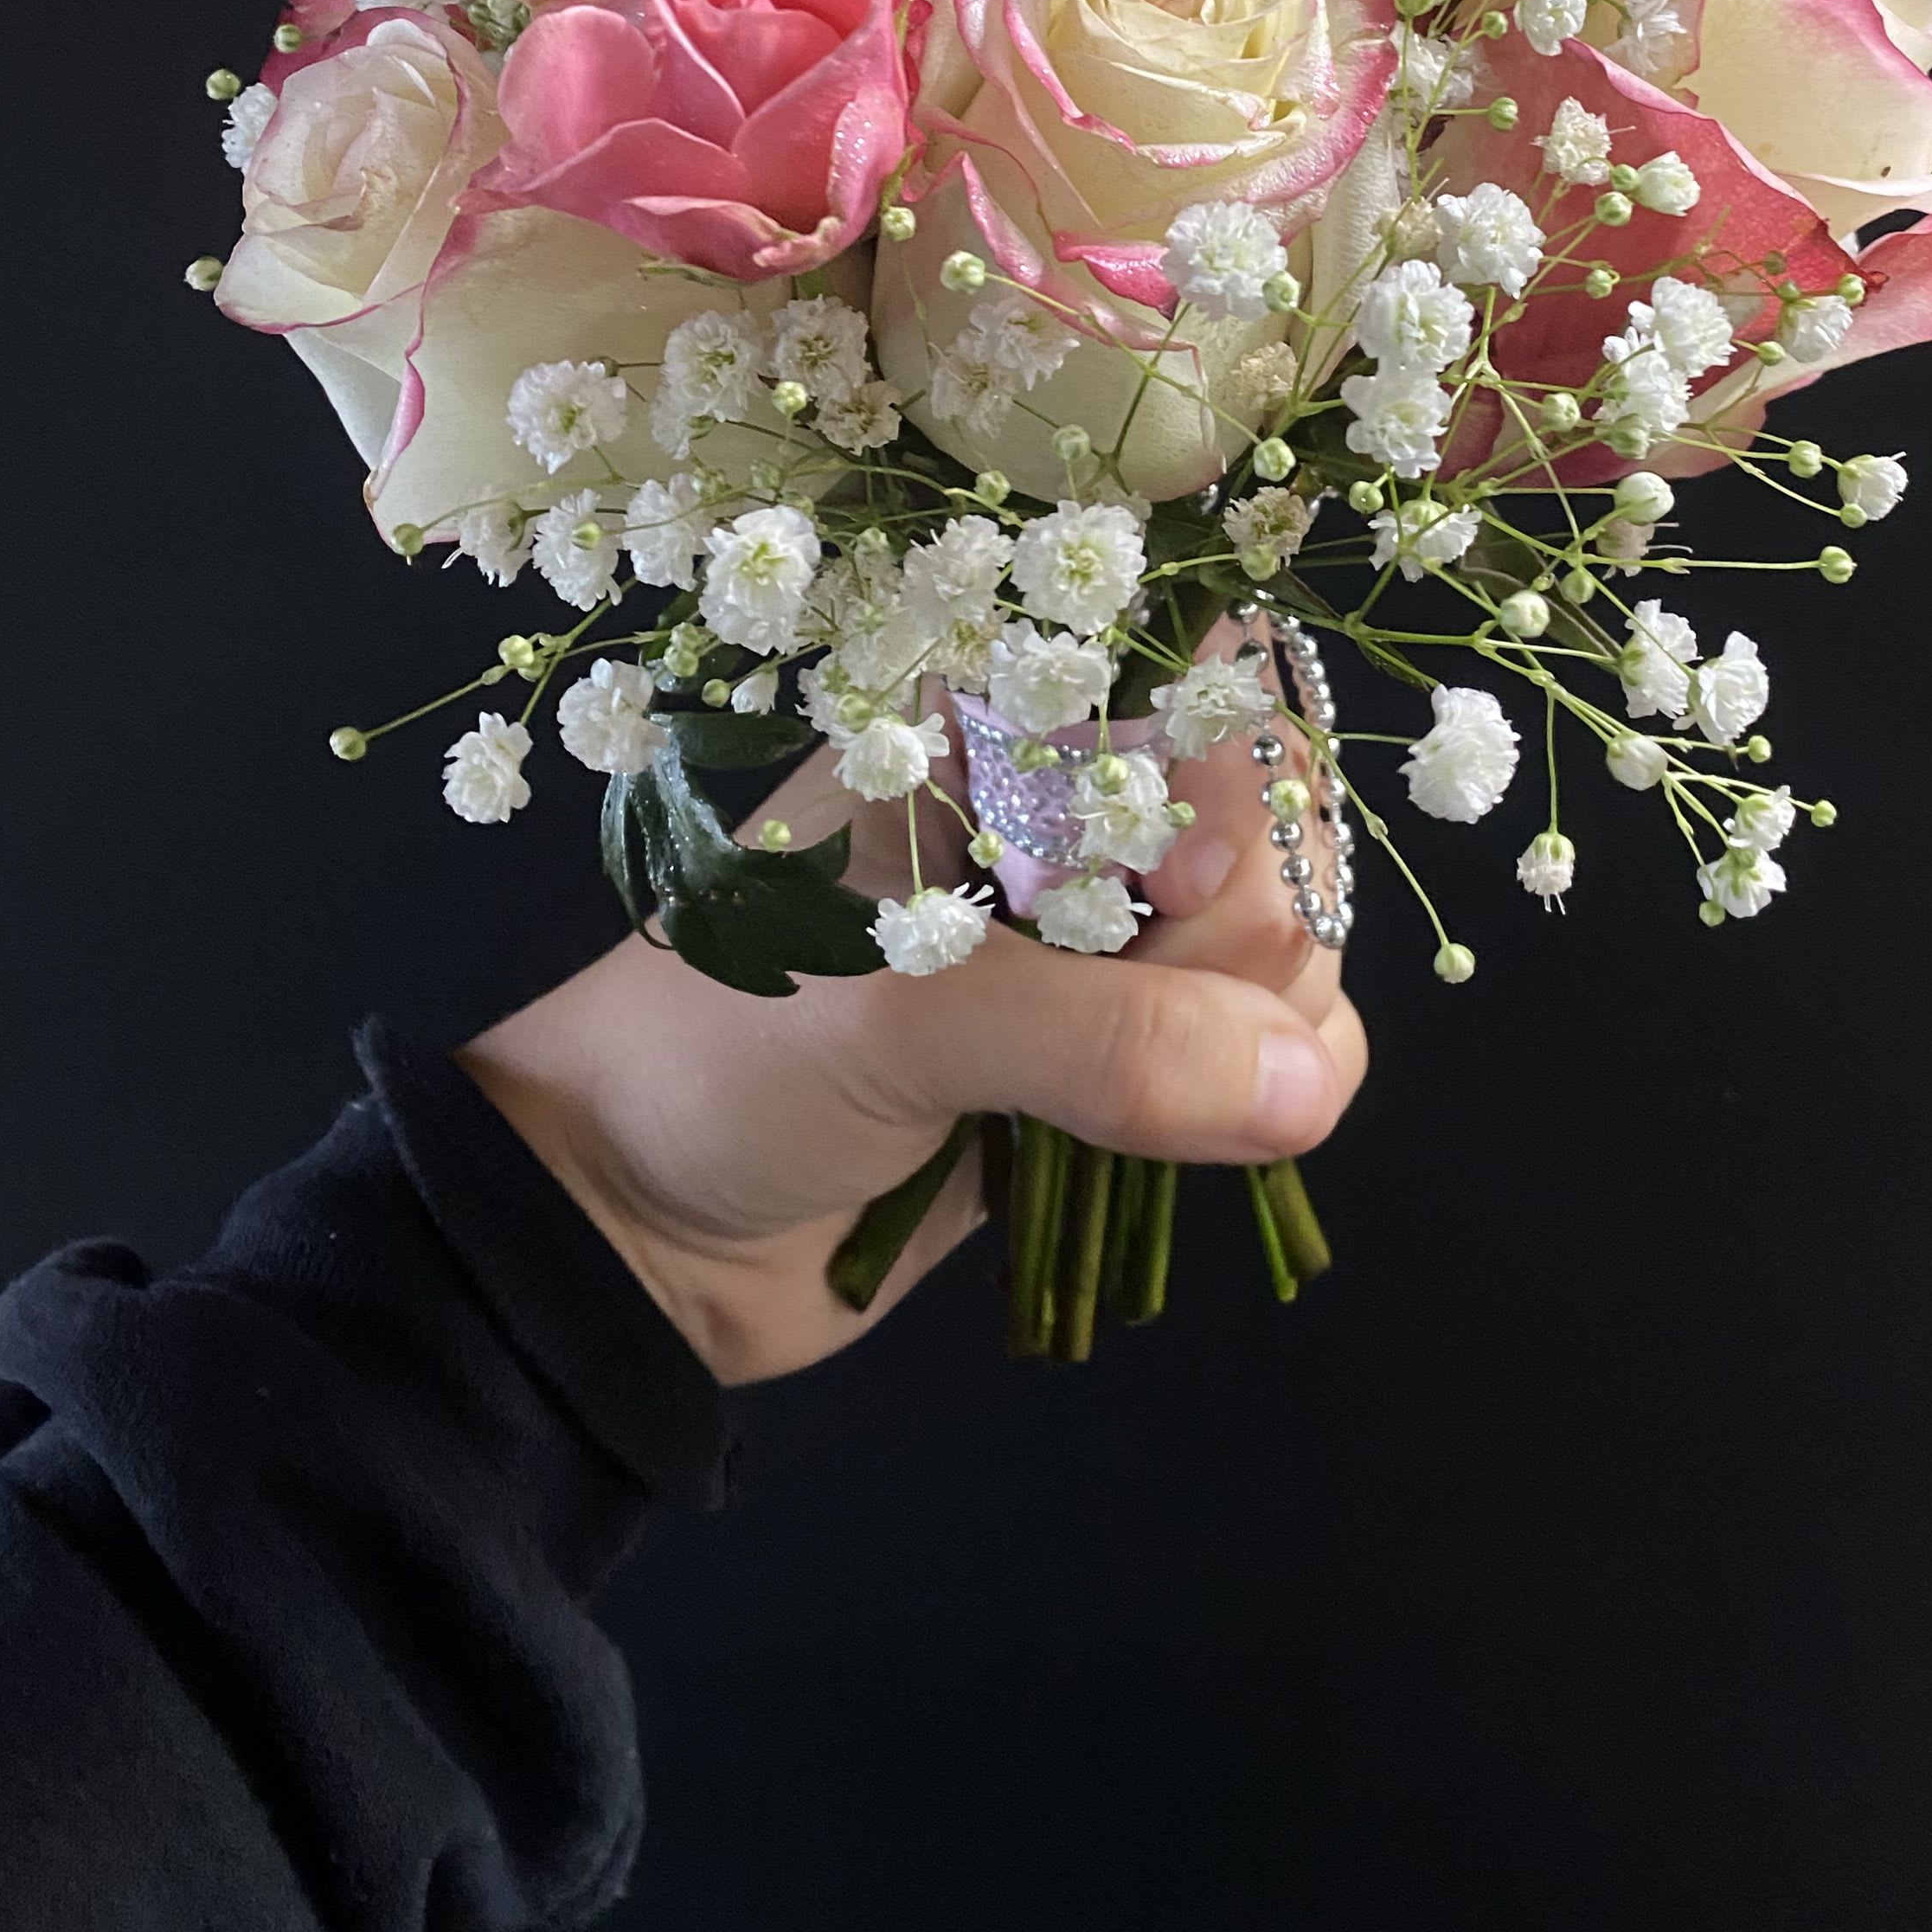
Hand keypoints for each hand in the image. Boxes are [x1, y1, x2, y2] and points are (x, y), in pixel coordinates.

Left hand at [460, 662, 1363, 1385]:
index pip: (1198, 698)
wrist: (631, 1234)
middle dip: (1232, 940)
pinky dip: (1276, 1097)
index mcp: (993, 737)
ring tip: (1140, 1099)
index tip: (1166, 893)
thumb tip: (1300, 1087)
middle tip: (1125, 1017)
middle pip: (1265, 828)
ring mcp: (1102, 947)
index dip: (1220, 793)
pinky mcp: (1124, 1068)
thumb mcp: (906, 1020)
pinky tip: (1221, 1133)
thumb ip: (1108, 1043)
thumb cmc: (728, 1061)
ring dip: (1262, 1029)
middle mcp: (1065, 820)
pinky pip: (1271, 1056)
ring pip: (1283, 947)